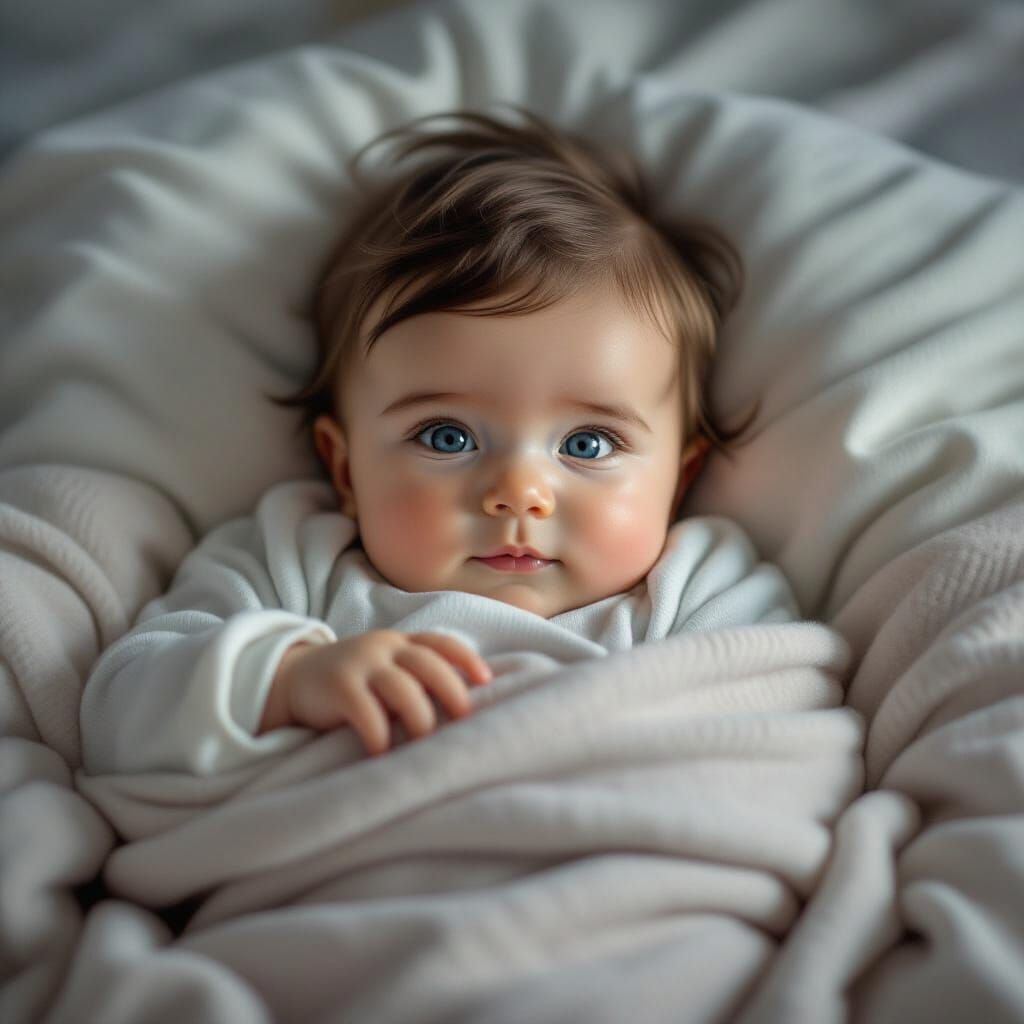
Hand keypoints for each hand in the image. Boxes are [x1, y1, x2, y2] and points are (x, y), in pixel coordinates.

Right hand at [258, 630, 491, 754]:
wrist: (292, 679)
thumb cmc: (354, 683)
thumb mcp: (385, 669)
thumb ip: (415, 678)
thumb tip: (464, 710)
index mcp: (401, 643)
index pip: (441, 643)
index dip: (466, 659)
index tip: (486, 680)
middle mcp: (384, 647)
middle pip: (428, 664)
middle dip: (451, 692)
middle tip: (463, 721)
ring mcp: (360, 664)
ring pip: (403, 689)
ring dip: (420, 719)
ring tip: (424, 745)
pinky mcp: (338, 686)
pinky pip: (366, 711)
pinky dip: (380, 735)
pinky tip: (383, 753)